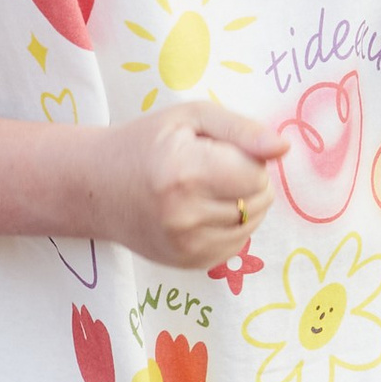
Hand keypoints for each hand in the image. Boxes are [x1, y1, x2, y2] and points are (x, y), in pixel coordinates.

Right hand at [98, 99, 289, 270]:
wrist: (97, 189)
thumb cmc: (147, 144)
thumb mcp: (191, 118)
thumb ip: (242, 130)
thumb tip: (283, 149)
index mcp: (185, 172)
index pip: (257, 174)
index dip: (247, 157)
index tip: (217, 150)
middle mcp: (185, 215)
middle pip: (260, 200)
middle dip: (246, 181)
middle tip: (210, 168)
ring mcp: (186, 245)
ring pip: (252, 224)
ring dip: (240, 204)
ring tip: (203, 189)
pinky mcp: (189, 263)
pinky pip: (237, 244)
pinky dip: (229, 226)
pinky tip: (200, 212)